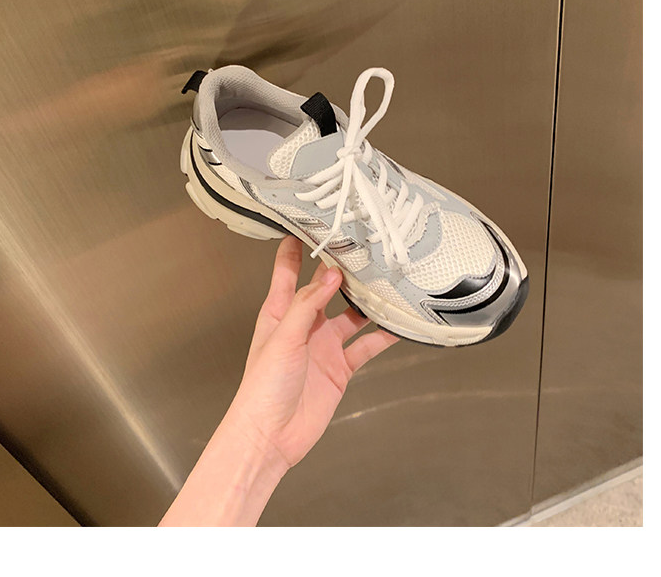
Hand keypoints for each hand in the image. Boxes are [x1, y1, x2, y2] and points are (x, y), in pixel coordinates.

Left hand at [227, 235, 399, 471]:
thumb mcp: (283, 338)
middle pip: (325, 289)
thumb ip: (307, 306)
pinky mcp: (339, 367)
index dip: (297, 248)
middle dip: (342, 271)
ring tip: (387, 282)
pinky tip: (397, 325)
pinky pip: (365, 346)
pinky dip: (382, 335)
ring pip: (351, 315)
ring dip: (367, 301)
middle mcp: (303, 325)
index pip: (287, 271)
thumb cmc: (262, 388)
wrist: (271, 436)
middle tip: (362, 249)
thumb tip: (330, 274)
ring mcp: (323, 346)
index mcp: (279, 313)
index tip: (308, 224)